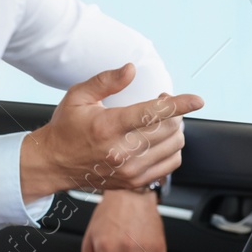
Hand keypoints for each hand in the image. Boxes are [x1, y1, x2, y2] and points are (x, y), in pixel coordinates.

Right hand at [20, 64, 202, 199]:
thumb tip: (131, 69)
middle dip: (174, 112)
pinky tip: (160, 141)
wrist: (53, 163)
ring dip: (175, 130)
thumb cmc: (66, 127)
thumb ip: (106, 81)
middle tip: (162, 103)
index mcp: (108, 127)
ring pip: (174, 147)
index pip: (152, 113)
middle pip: (169, 129)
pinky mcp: (134, 182)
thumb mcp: (78, 96)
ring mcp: (129, 171)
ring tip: (161, 122)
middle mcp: (121, 152)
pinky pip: (170, 166)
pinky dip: (172, 150)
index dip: (179, 104)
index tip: (198, 100)